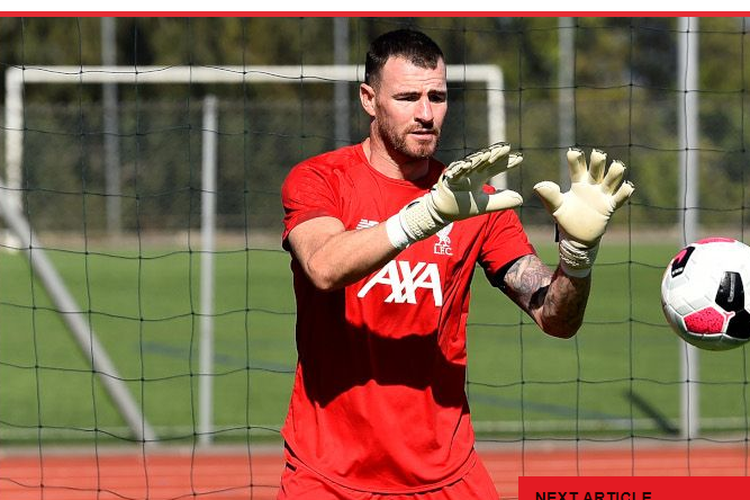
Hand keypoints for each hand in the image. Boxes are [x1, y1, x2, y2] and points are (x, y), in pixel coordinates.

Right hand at [431, 142, 523, 220]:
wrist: (444, 212)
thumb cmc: (463, 205)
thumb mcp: (486, 205)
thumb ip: (502, 201)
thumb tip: (520, 199)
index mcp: (480, 175)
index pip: (496, 166)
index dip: (507, 162)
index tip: (520, 158)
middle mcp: (471, 172)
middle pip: (485, 161)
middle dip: (495, 154)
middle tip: (506, 148)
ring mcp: (459, 175)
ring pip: (470, 164)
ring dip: (478, 158)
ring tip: (488, 153)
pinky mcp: (448, 181)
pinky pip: (454, 173)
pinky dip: (459, 169)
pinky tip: (467, 164)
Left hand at [533, 148, 633, 274]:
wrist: (576, 238)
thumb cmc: (566, 218)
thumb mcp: (556, 207)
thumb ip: (549, 196)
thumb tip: (538, 186)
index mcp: (578, 183)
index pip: (578, 168)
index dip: (576, 160)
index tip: (572, 153)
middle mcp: (592, 186)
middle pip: (597, 170)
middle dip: (598, 162)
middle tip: (597, 154)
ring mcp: (602, 196)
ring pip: (611, 180)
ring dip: (615, 173)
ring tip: (617, 166)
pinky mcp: (609, 207)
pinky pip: (619, 198)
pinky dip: (624, 192)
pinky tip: (627, 187)